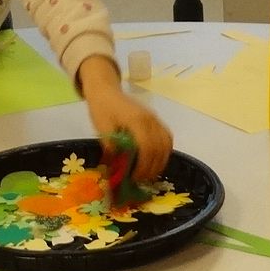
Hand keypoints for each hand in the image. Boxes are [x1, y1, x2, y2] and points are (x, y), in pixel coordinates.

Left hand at [81, 60, 172, 182]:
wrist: (106, 91)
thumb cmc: (102, 109)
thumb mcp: (102, 129)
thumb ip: (111, 147)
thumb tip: (118, 167)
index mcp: (136, 120)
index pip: (147, 147)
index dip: (143, 165)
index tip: (135, 177)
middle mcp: (150, 119)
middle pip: (160, 148)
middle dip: (153, 167)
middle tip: (142, 179)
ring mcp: (155, 119)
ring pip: (167, 143)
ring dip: (161, 161)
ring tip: (149, 173)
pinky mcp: (156, 120)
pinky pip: (167, 137)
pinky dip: (164, 151)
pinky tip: (155, 160)